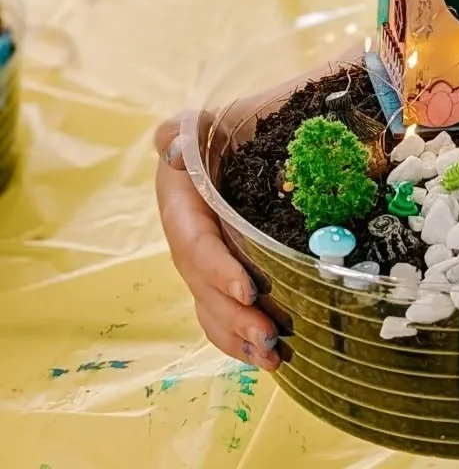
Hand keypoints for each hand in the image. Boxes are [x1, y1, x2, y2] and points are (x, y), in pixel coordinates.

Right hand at [153, 118, 279, 370]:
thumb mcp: (210, 119)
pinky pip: (217, 310)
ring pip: (209, 303)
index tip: (247, 290)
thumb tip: (167, 140)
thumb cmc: (230, 120)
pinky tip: (265, 358)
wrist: (239, 126)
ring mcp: (198, 254)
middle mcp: (184, 230)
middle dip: (233, 313)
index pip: (194, 240)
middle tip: (269, 334)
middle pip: (202, 282)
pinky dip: (236, 337)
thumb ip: (184, 130)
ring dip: (237, 334)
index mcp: (180, 196)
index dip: (216, 268)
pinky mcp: (216, 269)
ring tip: (272, 356)